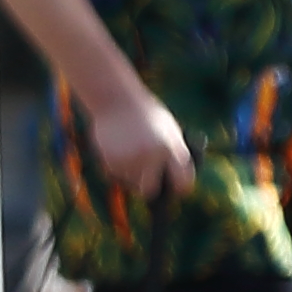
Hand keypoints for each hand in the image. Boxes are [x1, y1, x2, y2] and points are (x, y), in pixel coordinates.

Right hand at [82, 87, 197, 201]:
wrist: (116, 99)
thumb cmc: (146, 114)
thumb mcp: (168, 129)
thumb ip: (174, 153)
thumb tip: (173, 181)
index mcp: (169, 149)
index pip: (182, 182)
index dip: (180, 187)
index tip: (177, 188)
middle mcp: (149, 158)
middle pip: (149, 191)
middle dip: (150, 188)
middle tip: (149, 182)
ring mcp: (128, 160)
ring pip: (130, 183)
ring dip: (131, 175)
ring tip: (130, 154)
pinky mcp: (110, 161)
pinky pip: (115, 176)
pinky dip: (117, 168)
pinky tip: (119, 150)